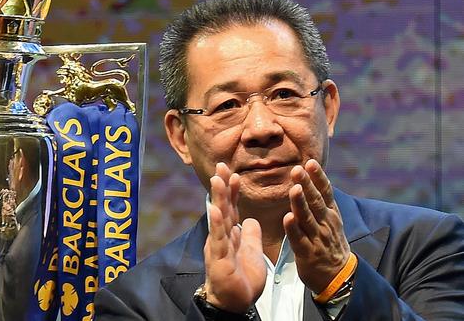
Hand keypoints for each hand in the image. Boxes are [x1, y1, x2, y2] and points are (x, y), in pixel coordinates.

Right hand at [203, 162, 265, 312]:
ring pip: (218, 219)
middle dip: (222, 186)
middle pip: (222, 207)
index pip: (232, 208)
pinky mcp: (218, 259)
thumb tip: (251, 219)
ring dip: (218, 198)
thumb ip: (249, 234)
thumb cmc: (241, 278)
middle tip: (221, 165)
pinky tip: (215, 209)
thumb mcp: (250, 251)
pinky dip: (217, 224)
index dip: (233, 191)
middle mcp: (221, 236)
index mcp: (230, 234)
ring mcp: (218, 246)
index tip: (234, 172)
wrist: (234, 302)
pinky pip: (218, 239)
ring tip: (217, 180)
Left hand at [283, 159, 350, 293]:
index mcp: (331, 214)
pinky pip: (299, 239)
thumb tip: (311, 178)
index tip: (310, 162)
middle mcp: (326, 223)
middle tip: (298, 169)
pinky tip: (287, 218)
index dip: (318, 177)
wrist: (339, 276)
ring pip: (307, 218)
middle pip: (316, 201)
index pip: (326, 192)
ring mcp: (317, 238)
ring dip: (300, 203)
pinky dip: (293, 229)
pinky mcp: (308, 253)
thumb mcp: (331, 220)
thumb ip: (321, 202)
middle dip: (307, 184)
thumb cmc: (330, 243)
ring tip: (294, 189)